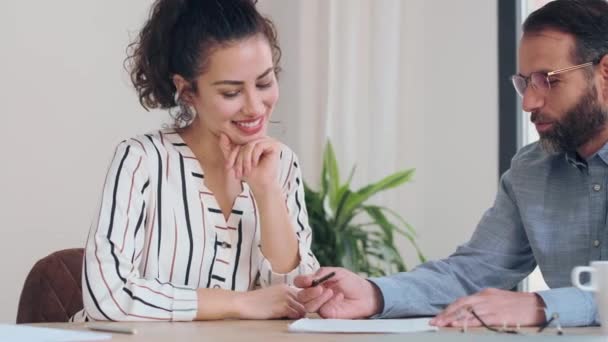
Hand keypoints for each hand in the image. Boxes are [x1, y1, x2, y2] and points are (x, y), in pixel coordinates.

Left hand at [219, 133, 279, 192]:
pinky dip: (254, 156)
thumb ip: (227, 148)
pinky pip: (259, 146)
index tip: (228, 166)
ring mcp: (268, 141)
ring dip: (246, 159)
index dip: (232, 154)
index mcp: (253, 142)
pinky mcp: (274, 145)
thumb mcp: (235, 160)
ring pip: (250, 145)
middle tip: (239, 172)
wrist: (261, 185)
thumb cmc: (250, 174)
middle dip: (239, 159)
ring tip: (247, 170)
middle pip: (244, 144)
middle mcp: (261, 140)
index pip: (238, 143)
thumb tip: (222, 134)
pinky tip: (255, 164)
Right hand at [236, 284, 304, 319]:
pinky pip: (296, 314)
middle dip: (304, 309)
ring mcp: (285, 298)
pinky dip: (294, 318)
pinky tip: (287, 319)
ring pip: (303, 308)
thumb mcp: (272, 295)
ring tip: (292, 318)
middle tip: (298, 316)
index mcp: (285, 287)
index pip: (303, 295)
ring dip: (299, 315)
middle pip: (305, 301)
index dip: (304, 303)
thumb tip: (295, 307)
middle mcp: (287, 291)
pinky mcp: (282, 307)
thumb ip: (284, 298)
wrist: (243, 302)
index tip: (301, 310)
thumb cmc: (255, 301)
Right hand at [294, 267, 382, 318]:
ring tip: (331, 292)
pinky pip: (322, 311)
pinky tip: (339, 297)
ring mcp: (320, 305)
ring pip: (308, 306)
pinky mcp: (328, 314)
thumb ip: (321, 274)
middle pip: (300, 296)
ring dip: (318, 299)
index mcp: (314, 282)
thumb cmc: (350, 281)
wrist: (365, 294)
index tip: (307, 280)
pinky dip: (329, 303)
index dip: (300, 281)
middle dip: (308, 292)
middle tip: (321, 288)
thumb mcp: (336, 272)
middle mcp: (315, 294)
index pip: (299, 282)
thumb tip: (307, 279)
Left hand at [430, 288, 545, 326]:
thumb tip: (471, 314)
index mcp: (485, 294)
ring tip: (440, 324)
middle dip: (446, 314)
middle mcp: (485, 298)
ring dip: (452, 319)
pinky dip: (466, 322)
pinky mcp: (498, 316)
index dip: (449, 309)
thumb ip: (485, 306)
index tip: (439, 316)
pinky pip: (479, 319)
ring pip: (466, 312)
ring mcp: (491, 307)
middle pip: (460, 305)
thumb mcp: (499, 301)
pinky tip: (457, 326)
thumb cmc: (521, 305)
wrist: (540, 305)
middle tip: (434, 321)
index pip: (462, 301)